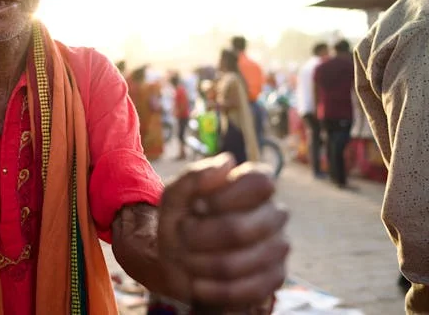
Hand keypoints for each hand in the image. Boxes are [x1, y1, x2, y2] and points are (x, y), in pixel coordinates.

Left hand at [156, 155, 288, 309]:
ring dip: (202, 264)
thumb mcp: (175, 196)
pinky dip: (215, 290)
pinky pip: (249, 289)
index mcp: (255, 184)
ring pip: (241, 262)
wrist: (178, 262)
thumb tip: (228, 162)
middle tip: (183, 236)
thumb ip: (196, 175)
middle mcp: (274, 213)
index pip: (260, 182)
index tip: (197, 207)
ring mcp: (278, 246)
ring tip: (188, 260)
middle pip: (240, 229)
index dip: (225, 197)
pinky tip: (199, 285)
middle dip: (200, 237)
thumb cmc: (182, 221)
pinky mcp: (275, 278)